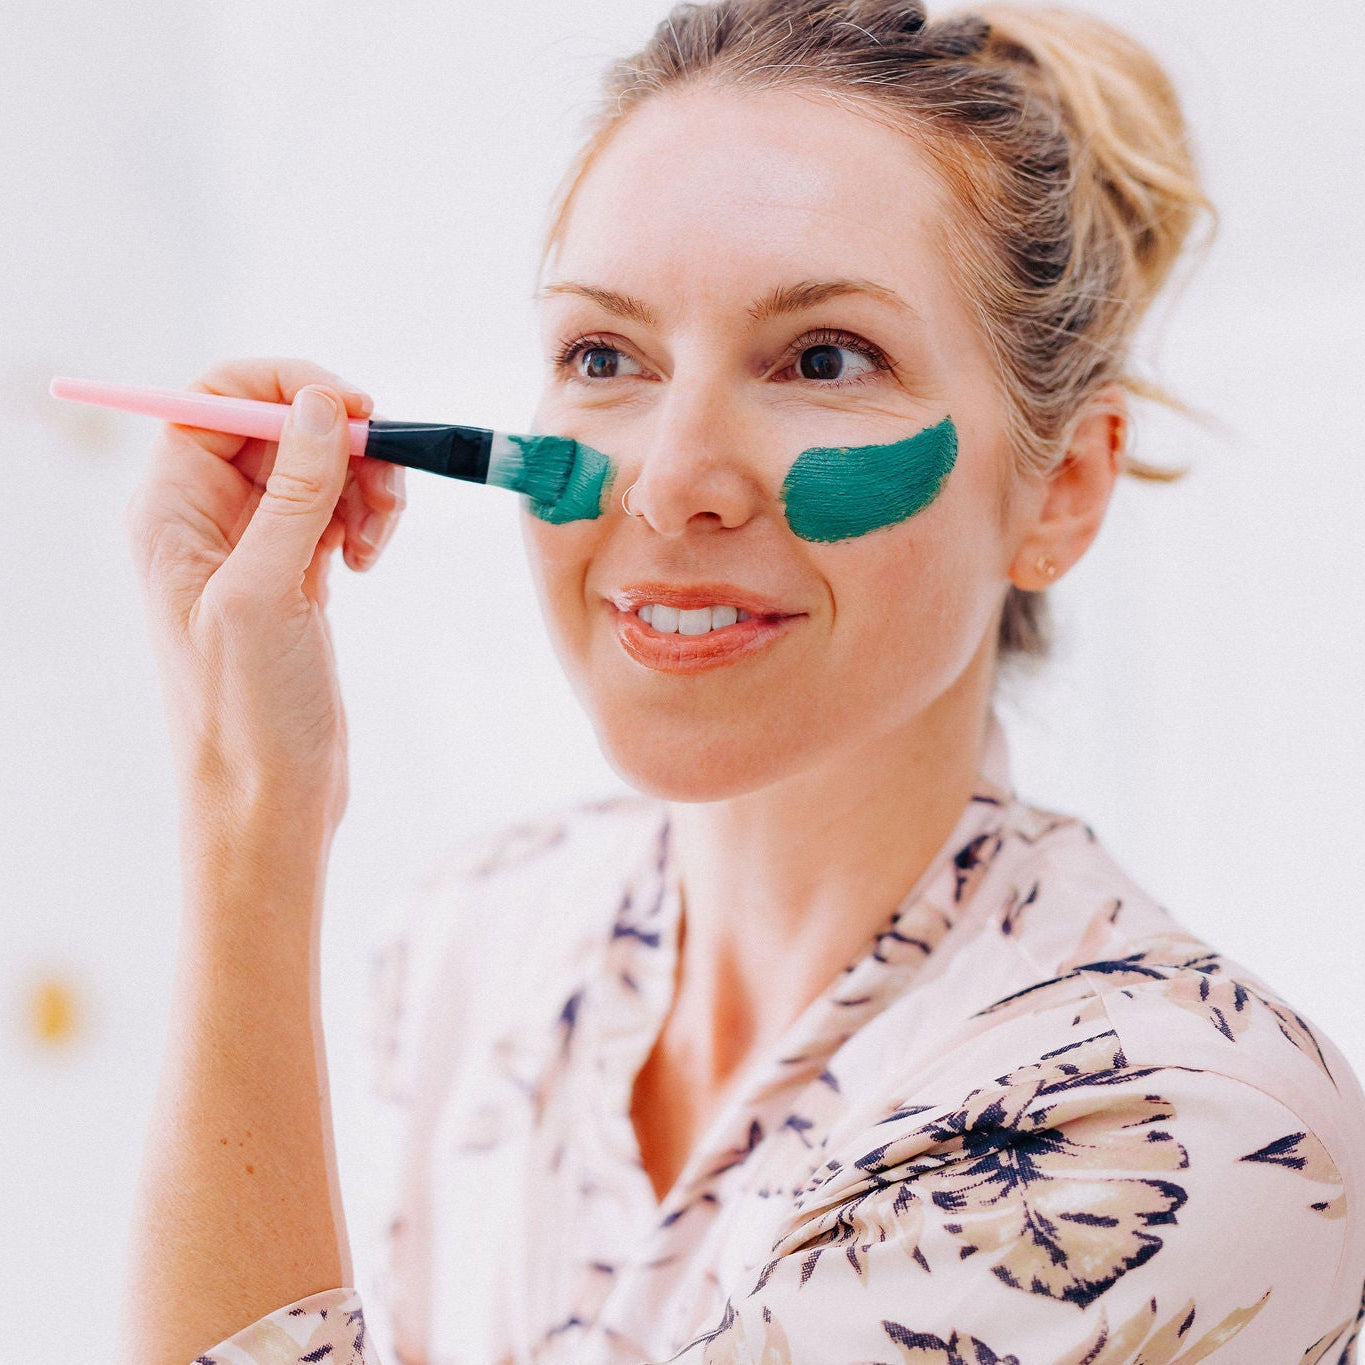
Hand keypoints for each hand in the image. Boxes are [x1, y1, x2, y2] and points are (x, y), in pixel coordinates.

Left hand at [123, 356, 405, 844]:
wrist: (269, 796)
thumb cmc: (246, 711)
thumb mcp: (263, 594)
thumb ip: (294, 495)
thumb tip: (322, 406)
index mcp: (172, 512)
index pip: (217, 400)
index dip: (287, 389)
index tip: (353, 412)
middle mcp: (208, 519)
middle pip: (281, 429)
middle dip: (342, 445)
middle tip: (384, 490)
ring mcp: (255, 547)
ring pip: (319, 469)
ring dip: (364, 488)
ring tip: (377, 545)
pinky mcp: (295, 575)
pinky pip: (336, 513)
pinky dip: (365, 522)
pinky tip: (368, 564)